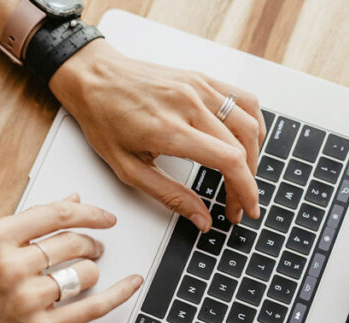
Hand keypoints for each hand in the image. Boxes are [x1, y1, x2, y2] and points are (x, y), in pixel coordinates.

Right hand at [0, 195, 142, 322]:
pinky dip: (116, 295)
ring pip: (84, 274)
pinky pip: (89, 308)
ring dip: (93, 271)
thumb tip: (72, 201)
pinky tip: (131, 284)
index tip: (105, 217)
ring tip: (86, 273)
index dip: (90, 212)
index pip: (58, 214)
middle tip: (94, 247)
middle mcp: (12, 265)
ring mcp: (26, 298)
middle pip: (74, 242)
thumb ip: (28, 222)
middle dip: (92, 243)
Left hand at [49, 39, 266, 231]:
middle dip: (247, 182)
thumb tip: (201, 219)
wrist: (93, 76)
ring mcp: (198, 87)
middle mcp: (189, 104)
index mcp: (169, 130)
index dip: (245, 191)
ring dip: (255, 155)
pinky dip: (253, 124)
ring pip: (250, 122)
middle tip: (237, 204)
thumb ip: (168, 196)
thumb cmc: (103, 119)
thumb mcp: (127, 169)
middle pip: (242, 147)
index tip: (245, 210)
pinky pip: (244, 99)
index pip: (228, 161)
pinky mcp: (201, 78)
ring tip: (243, 177)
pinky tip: (246, 142)